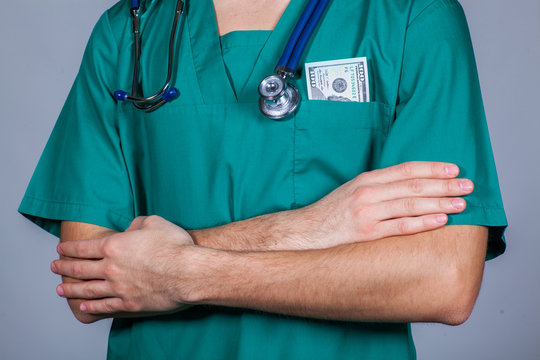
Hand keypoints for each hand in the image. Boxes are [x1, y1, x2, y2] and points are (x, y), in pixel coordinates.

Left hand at [52, 216, 194, 314]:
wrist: (188, 272)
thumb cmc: (175, 246)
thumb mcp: (155, 222)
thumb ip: (137, 224)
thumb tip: (131, 229)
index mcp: (115, 246)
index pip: (84, 248)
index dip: (69, 249)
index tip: (60, 250)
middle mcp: (111, 268)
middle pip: (81, 269)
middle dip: (64, 268)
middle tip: (54, 268)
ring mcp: (119, 288)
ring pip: (88, 290)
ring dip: (71, 289)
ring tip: (60, 289)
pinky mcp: (130, 303)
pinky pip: (105, 306)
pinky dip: (92, 307)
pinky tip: (84, 307)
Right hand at [292, 161, 472, 247]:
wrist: (306, 231)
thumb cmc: (331, 212)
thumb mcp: (352, 190)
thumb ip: (378, 186)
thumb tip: (409, 185)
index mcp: (366, 179)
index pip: (405, 169)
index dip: (432, 168)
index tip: (453, 169)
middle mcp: (368, 193)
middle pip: (413, 185)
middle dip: (444, 185)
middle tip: (467, 185)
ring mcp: (367, 213)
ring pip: (410, 204)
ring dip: (439, 203)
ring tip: (461, 203)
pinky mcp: (366, 233)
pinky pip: (400, 226)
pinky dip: (423, 223)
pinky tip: (440, 220)